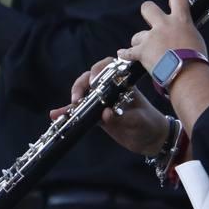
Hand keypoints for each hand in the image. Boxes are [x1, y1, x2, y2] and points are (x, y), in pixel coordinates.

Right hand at [50, 57, 170, 155]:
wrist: (152, 140)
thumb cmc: (150, 124)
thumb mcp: (140, 121)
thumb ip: (123, 117)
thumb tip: (105, 113)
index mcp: (124, 83)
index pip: (109, 68)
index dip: (99, 70)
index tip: (94, 81)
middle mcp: (111, 89)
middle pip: (90, 78)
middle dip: (81, 85)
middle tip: (78, 98)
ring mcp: (102, 102)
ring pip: (83, 94)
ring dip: (73, 99)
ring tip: (67, 109)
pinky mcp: (97, 116)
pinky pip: (81, 112)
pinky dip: (69, 113)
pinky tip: (55, 115)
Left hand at [117, 0, 205, 80]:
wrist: (187, 73)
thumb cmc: (196, 60)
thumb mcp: (196, 39)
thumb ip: (186, 33)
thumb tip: (183, 37)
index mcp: (181, 20)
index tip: (174, 1)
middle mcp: (164, 25)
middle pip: (148, 7)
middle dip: (147, 13)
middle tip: (151, 20)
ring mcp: (151, 38)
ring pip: (138, 35)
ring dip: (140, 42)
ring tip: (148, 53)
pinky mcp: (142, 51)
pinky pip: (128, 52)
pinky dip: (125, 54)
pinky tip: (122, 54)